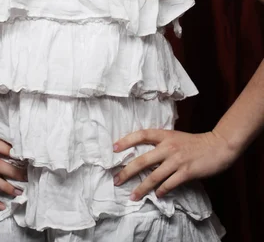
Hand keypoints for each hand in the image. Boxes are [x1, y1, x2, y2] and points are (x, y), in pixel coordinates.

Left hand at [112, 128, 236, 200]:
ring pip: (154, 176)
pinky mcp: (186, 172)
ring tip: (133, 196)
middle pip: (142, 160)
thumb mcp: (175, 137)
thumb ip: (161, 143)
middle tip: (116, 180)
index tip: (114, 148)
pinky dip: (161, 191)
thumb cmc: (195, 142)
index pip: (141, 135)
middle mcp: (168, 147)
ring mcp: (177, 160)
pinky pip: (169, 184)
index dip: (127, 140)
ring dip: (142, 188)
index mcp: (165, 135)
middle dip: (127, 171)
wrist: (217, 146)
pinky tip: (156, 195)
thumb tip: (144, 154)